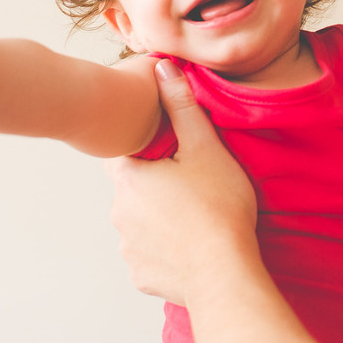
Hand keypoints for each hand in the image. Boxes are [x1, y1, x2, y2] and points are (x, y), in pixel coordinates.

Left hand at [107, 59, 257, 301]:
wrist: (224, 274)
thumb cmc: (218, 209)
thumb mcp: (205, 148)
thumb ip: (181, 106)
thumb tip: (162, 68)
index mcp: (130, 177)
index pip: (120, 150)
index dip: (141, 145)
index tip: (165, 150)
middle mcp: (119, 212)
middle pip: (132, 187)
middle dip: (155, 184)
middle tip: (191, 185)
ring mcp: (127, 247)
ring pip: (138, 222)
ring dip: (158, 218)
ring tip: (194, 218)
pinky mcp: (140, 275)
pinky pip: (147, 254)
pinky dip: (163, 249)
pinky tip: (189, 246)